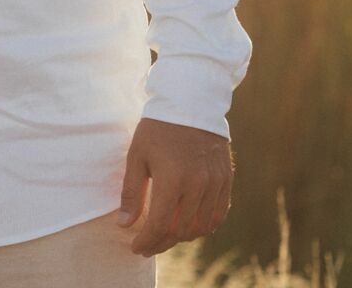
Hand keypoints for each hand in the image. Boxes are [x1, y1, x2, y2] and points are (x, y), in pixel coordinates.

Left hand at [116, 117, 233, 255]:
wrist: (190, 103)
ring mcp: (216, 184)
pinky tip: (188, 225)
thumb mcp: (137, 156)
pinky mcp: (226, 180)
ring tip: (165, 236)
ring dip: (182, 237)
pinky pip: (218, 215)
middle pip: (181, 231)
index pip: (160, 225)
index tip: (135, 247)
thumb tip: (124, 224)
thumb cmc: (157, 129)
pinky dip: (203, 226)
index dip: (147, 241)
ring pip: (201, 227)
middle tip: (147, 245)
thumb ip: (131, 193)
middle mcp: (198, 185)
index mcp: (173, 179)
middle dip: (161, 243)